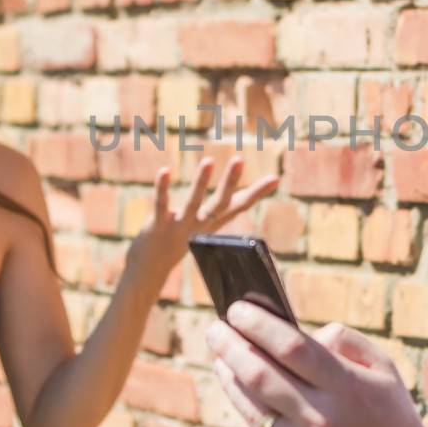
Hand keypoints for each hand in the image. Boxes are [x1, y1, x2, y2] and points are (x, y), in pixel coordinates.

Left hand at [127, 156, 278, 273]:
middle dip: (230, 181)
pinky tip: (165, 171)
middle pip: (219, 203)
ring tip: (208, 161)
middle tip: (239, 159)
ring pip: (193, 203)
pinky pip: (161, 204)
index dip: (258, 192)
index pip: (239, 206)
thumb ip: (220, 209)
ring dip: (201, 183)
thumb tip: (236, 196)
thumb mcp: (205, 224)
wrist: (151, 267)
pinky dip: (163, 188)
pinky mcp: (158, 225)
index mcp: (213, 223)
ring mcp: (179, 226)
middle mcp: (200, 225)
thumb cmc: (180, 238)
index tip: (275, 178)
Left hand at [206, 302, 427, 426]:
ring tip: (221, 358)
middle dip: (230, 346)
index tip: (236, 309)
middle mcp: (324, 420)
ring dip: (231, 379)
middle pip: (260, 375)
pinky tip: (253, 398)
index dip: (258, 324)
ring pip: (253, 408)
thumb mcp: (383, 370)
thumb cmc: (392, 417)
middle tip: (215, 327)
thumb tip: (292, 333)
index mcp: (348, 387)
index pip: (291, 346)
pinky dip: (258, 414)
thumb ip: (342, 341)